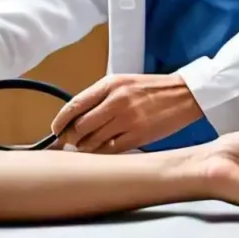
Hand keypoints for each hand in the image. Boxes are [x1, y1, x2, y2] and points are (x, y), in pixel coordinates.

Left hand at [52, 74, 200, 151]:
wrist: (183, 94)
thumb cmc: (151, 89)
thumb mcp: (123, 83)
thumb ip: (100, 97)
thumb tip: (75, 118)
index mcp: (110, 84)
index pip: (74, 105)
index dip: (60, 121)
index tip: (55, 130)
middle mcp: (116, 101)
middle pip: (80, 127)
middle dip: (71, 138)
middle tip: (70, 142)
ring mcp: (127, 119)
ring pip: (92, 141)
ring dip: (85, 148)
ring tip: (86, 147)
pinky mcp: (138, 136)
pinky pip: (109, 151)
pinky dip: (101, 154)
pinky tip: (102, 151)